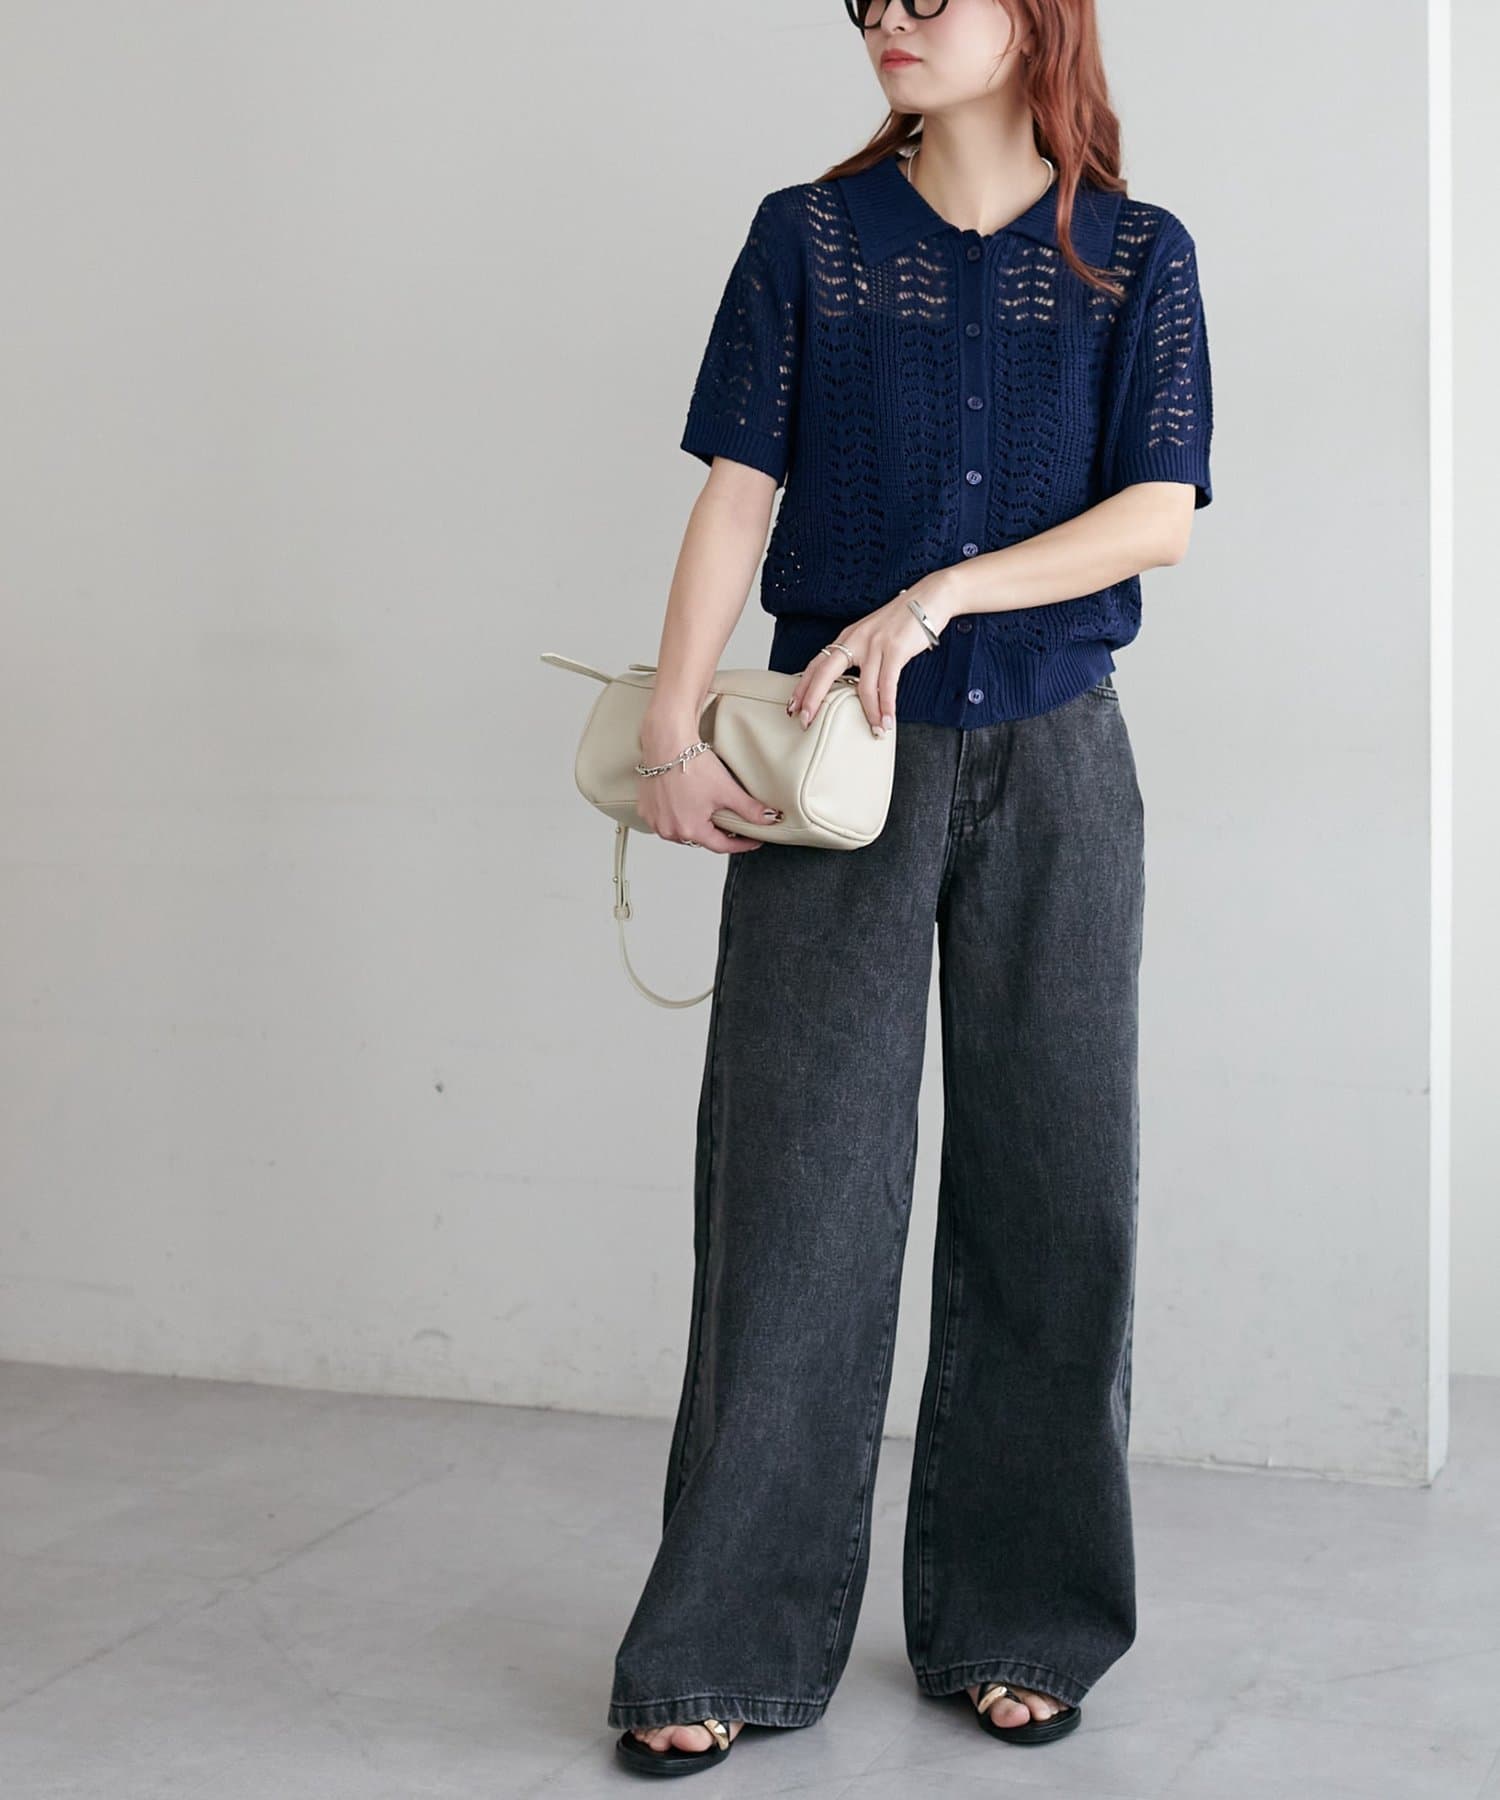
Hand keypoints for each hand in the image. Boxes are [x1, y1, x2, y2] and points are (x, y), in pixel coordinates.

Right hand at [635, 748, 780, 854]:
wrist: (666, 742)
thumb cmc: (691, 764)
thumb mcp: (727, 790)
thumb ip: (749, 809)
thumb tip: (769, 818)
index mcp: (690, 829)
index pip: (722, 846)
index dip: (741, 844)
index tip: (752, 840)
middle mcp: (669, 830)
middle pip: (700, 839)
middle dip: (717, 834)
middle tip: (731, 824)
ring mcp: (655, 820)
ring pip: (682, 831)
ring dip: (695, 826)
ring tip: (707, 813)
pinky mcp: (646, 810)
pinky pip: (665, 821)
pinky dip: (677, 816)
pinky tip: (685, 805)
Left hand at [785, 579, 954, 732]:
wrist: (928, 599)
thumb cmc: (901, 621)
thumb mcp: (872, 636)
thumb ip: (859, 656)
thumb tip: (852, 684)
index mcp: (848, 638)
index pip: (817, 664)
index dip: (803, 686)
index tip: (793, 706)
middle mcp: (856, 640)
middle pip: (825, 673)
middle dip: (812, 698)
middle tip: (805, 721)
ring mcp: (874, 645)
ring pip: (863, 687)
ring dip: (869, 714)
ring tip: (874, 731)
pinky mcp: (894, 649)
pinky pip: (887, 685)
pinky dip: (887, 707)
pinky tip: (887, 721)